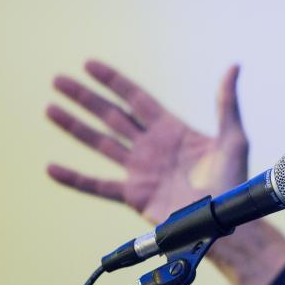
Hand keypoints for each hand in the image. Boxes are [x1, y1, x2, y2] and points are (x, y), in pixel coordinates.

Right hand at [46, 61, 284, 284]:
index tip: (89, 64)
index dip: (113, 81)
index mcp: (172, 129)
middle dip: (85, 97)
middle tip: (58, 80)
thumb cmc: (235, 180)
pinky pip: (98, 185)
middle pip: (112, 115)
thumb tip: (234, 67)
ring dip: (74, 127)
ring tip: (50, 108)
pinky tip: (52, 168)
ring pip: (100, 143)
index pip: (136, 98)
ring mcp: (140, 170)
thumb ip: (227, 103)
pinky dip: (74, 178)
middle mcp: (151, 146)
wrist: (225, 220)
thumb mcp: (233, 137)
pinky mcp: (134, 195)